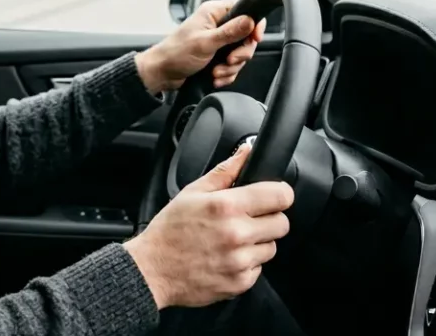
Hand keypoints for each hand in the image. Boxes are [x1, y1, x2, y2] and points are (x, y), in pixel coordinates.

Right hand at [123, 146, 292, 309]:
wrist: (153, 270)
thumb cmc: (169, 231)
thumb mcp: (192, 192)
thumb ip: (225, 171)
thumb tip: (246, 152)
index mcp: (227, 206)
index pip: (280, 196)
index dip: (279, 194)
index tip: (273, 197)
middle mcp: (237, 233)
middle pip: (282, 223)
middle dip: (268, 219)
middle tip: (246, 220)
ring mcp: (240, 261)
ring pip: (271, 247)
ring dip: (257, 243)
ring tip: (232, 240)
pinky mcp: (240, 282)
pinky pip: (259, 268)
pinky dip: (247, 263)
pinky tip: (226, 257)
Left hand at [136, 0, 265, 93]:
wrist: (162, 73)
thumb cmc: (176, 53)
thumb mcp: (205, 43)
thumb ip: (230, 32)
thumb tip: (250, 20)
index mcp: (214, 12)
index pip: (245, 7)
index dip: (255, 23)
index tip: (254, 38)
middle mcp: (218, 24)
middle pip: (247, 35)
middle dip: (241, 53)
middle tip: (229, 60)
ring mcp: (218, 40)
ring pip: (240, 53)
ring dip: (231, 67)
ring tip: (216, 71)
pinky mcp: (217, 55)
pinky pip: (233, 65)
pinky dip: (226, 74)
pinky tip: (215, 77)